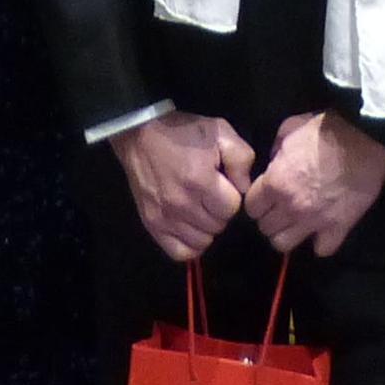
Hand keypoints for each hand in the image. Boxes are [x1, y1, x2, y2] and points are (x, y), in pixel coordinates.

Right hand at [111, 111, 255, 261]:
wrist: (140, 134)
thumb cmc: (183, 133)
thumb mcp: (220, 131)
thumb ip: (241, 159)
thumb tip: (245, 189)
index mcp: (201, 180)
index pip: (232, 208)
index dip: (232, 196)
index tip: (223, 185)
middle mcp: (182, 204)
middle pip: (218, 226)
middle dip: (220, 211)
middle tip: (211, 195)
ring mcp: (165, 217)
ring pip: (202, 242)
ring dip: (206, 228)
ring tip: (200, 209)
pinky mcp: (152, 225)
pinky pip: (180, 252)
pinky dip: (189, 245)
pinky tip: (190, 228)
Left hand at [244, 112, 384, 257]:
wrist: (364, 139)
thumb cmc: (325, 130)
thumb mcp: (289, 129)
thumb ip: (274, 149)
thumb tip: (272, 163)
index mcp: (275, 183)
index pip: (251, 208)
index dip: (258, 202)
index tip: (266, 197)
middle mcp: (290, 207)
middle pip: (265, 228)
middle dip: (270, 218)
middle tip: (281, 209)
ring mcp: (314, 221)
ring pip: (284, 244)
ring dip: (288, 234)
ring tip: (297, 224)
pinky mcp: (339, 228)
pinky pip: (322, 250)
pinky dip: (320, 243)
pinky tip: (322, 231)